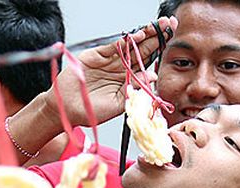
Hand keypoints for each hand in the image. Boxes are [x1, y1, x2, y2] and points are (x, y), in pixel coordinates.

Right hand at [47, 17, 177, 125]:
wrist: (67, 109)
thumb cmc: (91, 111)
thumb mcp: (118, 104)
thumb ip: (134, 89)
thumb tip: (152, 75)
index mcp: (129, 81)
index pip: (148, 63)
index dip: (160, 51)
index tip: (172, 41)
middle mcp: (121, 69)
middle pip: (142, 50)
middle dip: (157, 37)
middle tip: (170, 24)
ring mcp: (109, 61)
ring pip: (130, 46)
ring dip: (144, 35)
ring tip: (158, 26)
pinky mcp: (96, 56)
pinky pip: (113, 47)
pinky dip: (124, 41)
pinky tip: (138, 35)